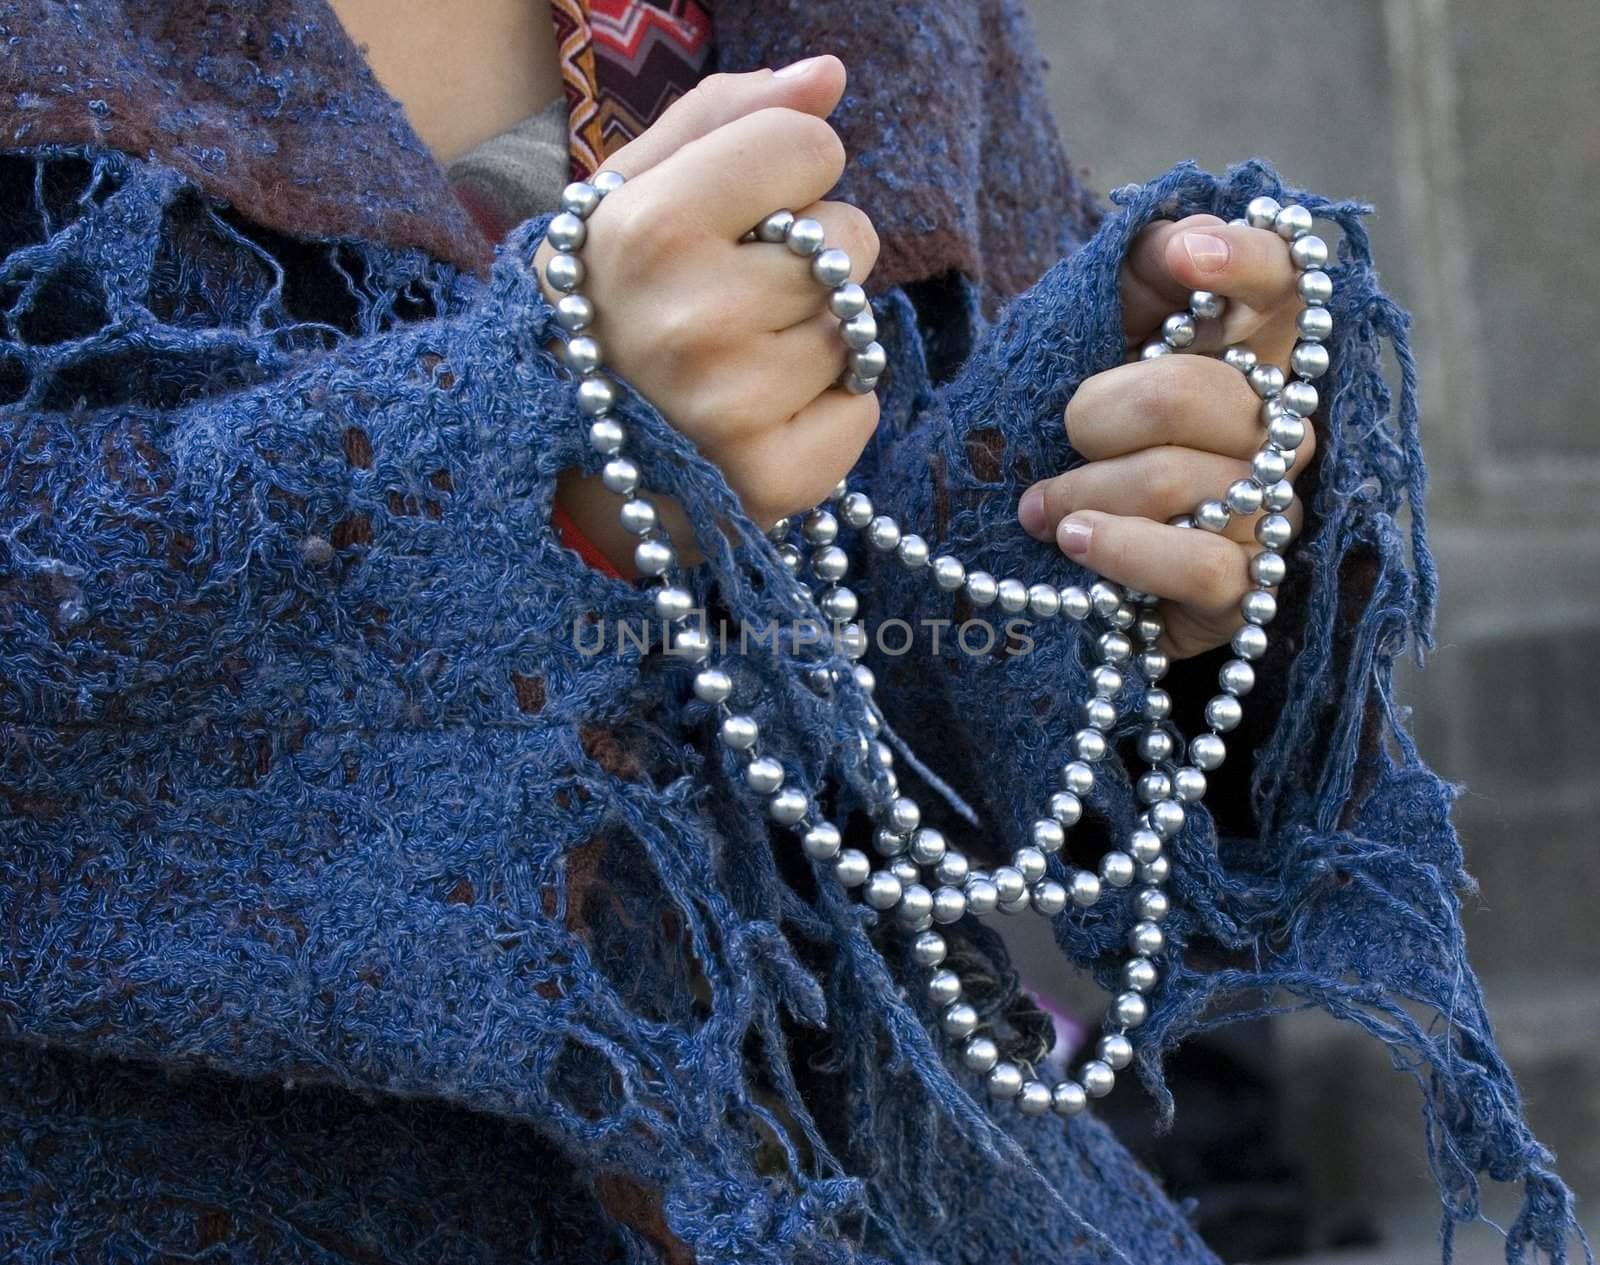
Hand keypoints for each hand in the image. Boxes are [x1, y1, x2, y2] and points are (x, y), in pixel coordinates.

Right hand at [539, 57, 880, 574]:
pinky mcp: (775, 480)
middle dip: (803, 259)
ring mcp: (735, 409)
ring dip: (812, 336)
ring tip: (739, 362)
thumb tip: (830, 75)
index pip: (810, 145)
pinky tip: (761, 416)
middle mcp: (693, 321)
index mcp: (651, 232)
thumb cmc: (604, 308)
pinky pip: (863, 407)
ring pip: (856, 327)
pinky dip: (828, 410)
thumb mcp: (628, 195)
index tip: (734, 216)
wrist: (558, 462)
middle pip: (847, 237)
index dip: (782, 174)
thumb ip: (725, 117)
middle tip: (730, 300)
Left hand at [1017, 215, 1317, 657]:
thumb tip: (1177, 239)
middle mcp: (1279, 429)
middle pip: (1198, 394)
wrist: (1084, 571)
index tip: (1182, 255)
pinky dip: (1121, 549)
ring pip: (1181, 482)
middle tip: (1064, 433)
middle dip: (1098, 413)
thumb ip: (1134, 282)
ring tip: (1041, 507)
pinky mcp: (1249, 590)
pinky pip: (1201, 565)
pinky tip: (1073, 540)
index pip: (1289, 286)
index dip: (1247, 261)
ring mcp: (1271, 510)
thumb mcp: (1095, 352)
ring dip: (1084, 492)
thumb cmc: (1095, 448)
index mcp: (1252, 357)